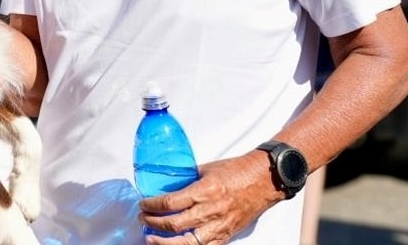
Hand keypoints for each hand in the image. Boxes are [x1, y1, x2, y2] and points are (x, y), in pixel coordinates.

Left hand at [139, 152, 280, 244]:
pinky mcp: (226, 235)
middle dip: (153, 223)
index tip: (144, 204)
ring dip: (165, 243)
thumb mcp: (207, 169)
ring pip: (187, 243)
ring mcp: (219, 226)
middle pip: (175, 224)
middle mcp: (211, 211)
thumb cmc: (237, 171)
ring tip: (151, 239)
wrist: (263, 180)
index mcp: (205, 191)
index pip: (171, 202)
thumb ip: (188, 178)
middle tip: (143, 219)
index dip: (152, 205)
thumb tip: (168, 182)